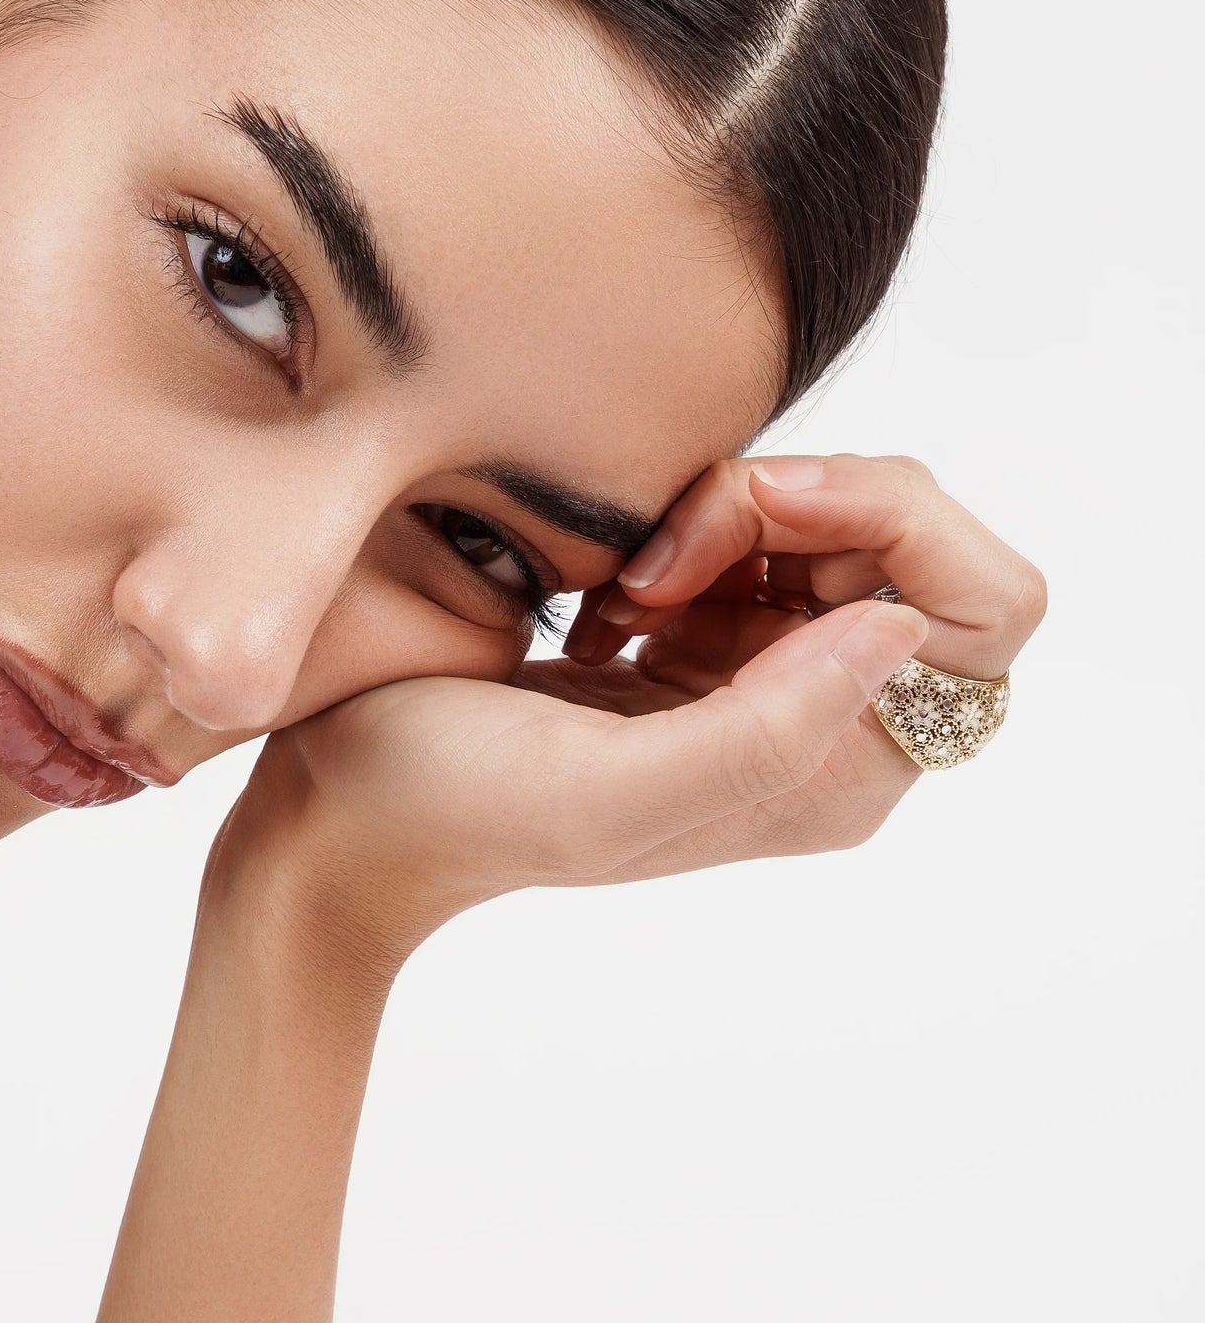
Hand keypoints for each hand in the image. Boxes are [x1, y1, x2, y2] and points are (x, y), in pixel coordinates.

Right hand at [219, 453, 1042, 972]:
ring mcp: (769, 681)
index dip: (882, 523)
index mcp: (839, 775)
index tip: (744, 513)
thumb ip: (775, 725)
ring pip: (823, 521)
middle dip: (788, 507)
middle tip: (658, 554)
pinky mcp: (706, 642)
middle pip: (902, 542)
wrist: (343, 815)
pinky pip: (751, 529)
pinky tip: (604, 595)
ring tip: (616, 587)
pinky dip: (680, 528)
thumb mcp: (618, 785)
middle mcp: (829, 729)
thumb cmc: (456, 805)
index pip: (978, 608)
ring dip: (718, 516)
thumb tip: (903, 628)